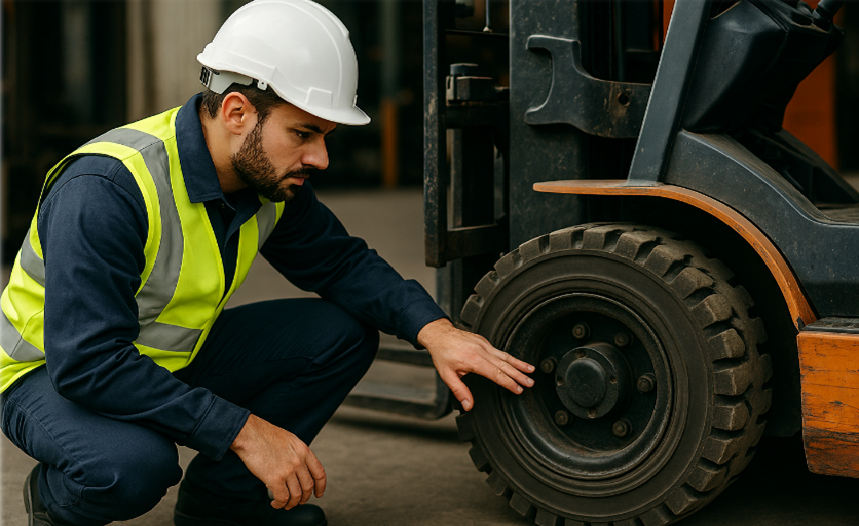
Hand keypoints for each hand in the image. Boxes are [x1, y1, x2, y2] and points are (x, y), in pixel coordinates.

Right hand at [230, 414, 325, 508]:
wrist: (249, 433)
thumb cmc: (264, 435)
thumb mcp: (288, 440)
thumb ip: (296, 453)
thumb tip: (297, 469)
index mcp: (303, 450)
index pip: (319, 472)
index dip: (321, 486)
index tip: (318, 494)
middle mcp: (298, 461)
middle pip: (308, 486)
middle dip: (304, 498)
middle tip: (298, 502)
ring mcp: (288, 470)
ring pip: (296, 495)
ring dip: (291, 504)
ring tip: (284, 504)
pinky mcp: (275, 478)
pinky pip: (282, 498)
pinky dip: (279, 504)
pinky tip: (275, 503)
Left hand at [417, 318, 534, 410]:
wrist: (440, 334)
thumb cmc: (442, 354)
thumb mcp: (447, 375)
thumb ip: (459, 391)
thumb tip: (468, 405)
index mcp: (474, 360)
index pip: (496, 374)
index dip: (508, 383)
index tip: (518, 389)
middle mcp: (481, 351)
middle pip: (505, 365)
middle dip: (519, 375)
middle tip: (530, 382)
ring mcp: (484, 344)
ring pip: (505, 356)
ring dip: (519, 363)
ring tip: (531, 370)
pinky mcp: (484, 341)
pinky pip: (500, 351)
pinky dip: (510, 357)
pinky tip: (516, 362)